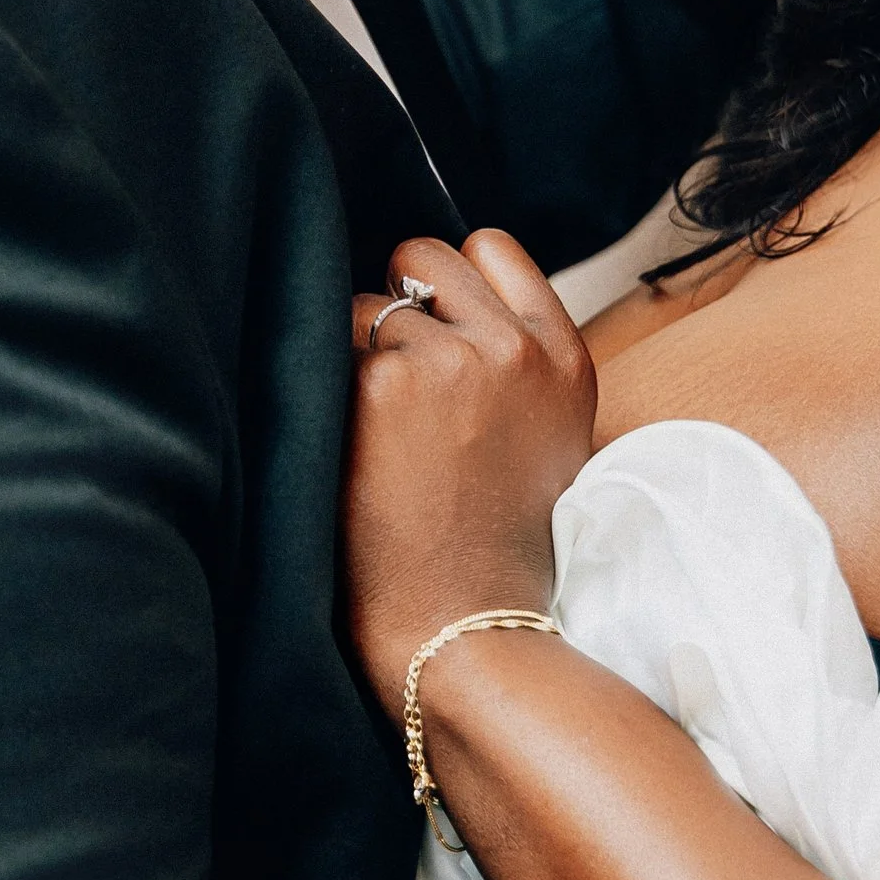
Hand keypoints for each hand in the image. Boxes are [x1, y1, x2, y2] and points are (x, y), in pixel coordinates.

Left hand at [345, 232, 596, 711]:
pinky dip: (317, 391)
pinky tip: (342, 450)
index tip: (430, 328)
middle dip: (395, 305)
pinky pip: (319, 347)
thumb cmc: (493, 555)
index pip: (490, 246)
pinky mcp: (381, 387)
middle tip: (391, 388)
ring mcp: (448, 362)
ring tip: (373, 441)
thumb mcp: (546, 444)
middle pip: (420, 256)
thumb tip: (438, 303)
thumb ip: (512, 366)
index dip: (447, 282)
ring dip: (352, 357)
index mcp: (562, 358)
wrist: (465, 633)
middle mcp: (512, 349)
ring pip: (362, 307)